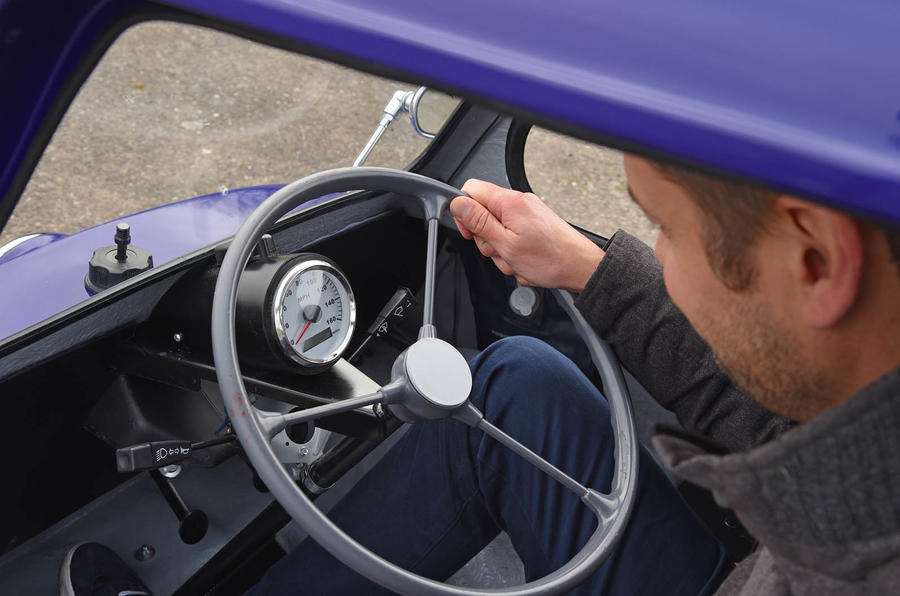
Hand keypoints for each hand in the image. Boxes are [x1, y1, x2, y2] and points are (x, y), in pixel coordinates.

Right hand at [450, 179, 603, 291]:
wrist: (580, 268)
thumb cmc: (550, 259)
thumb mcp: (505, 244)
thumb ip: (479, 222)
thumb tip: (457, 203)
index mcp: (510, 202)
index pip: (471, 190)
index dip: (463, 212)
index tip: (470, 233)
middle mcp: (519, 202)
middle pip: (482, 213)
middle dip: (486, 238)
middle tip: (500, 251)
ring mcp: (527, 213)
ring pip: (496, 229)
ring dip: (501, 250)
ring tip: (516, 259)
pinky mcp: (533, 224)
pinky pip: (511, 236)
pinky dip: (513, 251)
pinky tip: (524, 261)